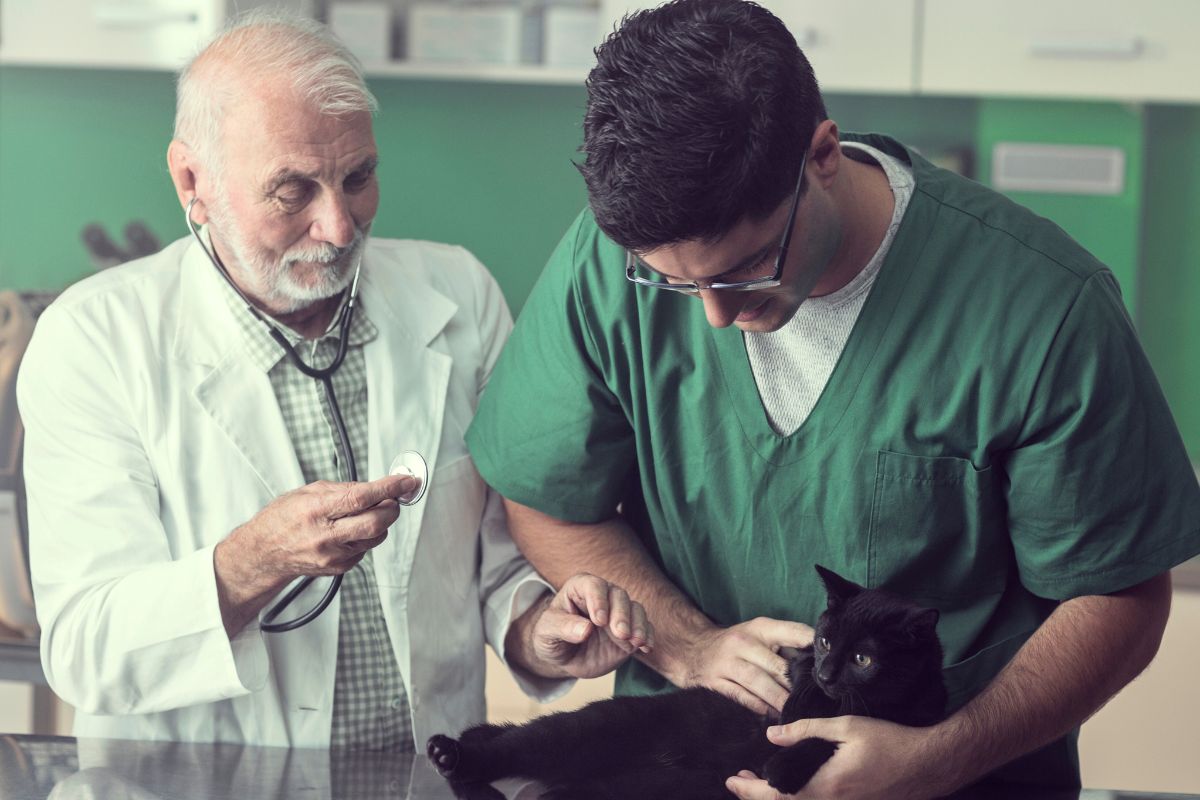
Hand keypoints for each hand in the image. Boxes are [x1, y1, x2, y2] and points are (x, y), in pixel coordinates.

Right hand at [214, 474, 419, 633]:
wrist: (265, 553)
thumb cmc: (282, 520)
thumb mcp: (307, 492)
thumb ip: (343, 489)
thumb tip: (374, 487)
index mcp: (315, 510)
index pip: (361, 497)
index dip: (389, 488)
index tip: (406, 481)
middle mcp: (325, 536)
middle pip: (375, 522)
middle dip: (392, 507)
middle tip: (394, 497)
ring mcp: (333, 555)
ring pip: (376, 537)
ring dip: (381, 522)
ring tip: (370, 512)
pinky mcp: (339, 568)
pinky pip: (366, 549)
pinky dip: (367, 536)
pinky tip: (353, 530)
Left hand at [528, 573, 654, 678]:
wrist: (566, 658)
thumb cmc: (552, 639)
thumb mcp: (546, 634)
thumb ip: (562, 628)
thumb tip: (584, 630)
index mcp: (579, 589)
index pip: (593, 586)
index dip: (598, 600)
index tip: (599, 621)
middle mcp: (603, 596)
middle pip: (618, 595)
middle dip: (621, 614)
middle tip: (621, 634)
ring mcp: (618, 612)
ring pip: (635, 608)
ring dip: (637, 624)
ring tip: (636, 642)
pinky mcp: (631, 628)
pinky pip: (645, 626)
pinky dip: (647, 635)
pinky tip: (646, 647)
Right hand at [676, 617, 813, 714]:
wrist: (694, 650)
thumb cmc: (738, 644)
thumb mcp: (759, 633)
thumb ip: (787, 643)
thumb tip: (820, 659)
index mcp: (759, 628)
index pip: (792, 633)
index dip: (811, 646)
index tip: (828, 664)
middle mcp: (742, 643)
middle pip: (777, 666)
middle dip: (796, 683)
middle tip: (815, 698)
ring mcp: (727, 663)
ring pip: (759, 684)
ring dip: (779, 700)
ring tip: (795, 711)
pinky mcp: (716, 682)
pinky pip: (743, 698)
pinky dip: (760, 707)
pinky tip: (773, 714)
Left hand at [725, 716, 946, 799]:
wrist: (928, 764)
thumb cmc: (890, 741)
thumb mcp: (847, 727)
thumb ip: (806, 730)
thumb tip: (772, 734)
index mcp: (827, 786)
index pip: (777, 795)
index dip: (750, 790)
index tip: (732, 780)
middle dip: (757, 795)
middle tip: (738, 780)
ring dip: (776, 797)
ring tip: (757, 781)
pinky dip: (796, 798)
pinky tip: (789, 785)